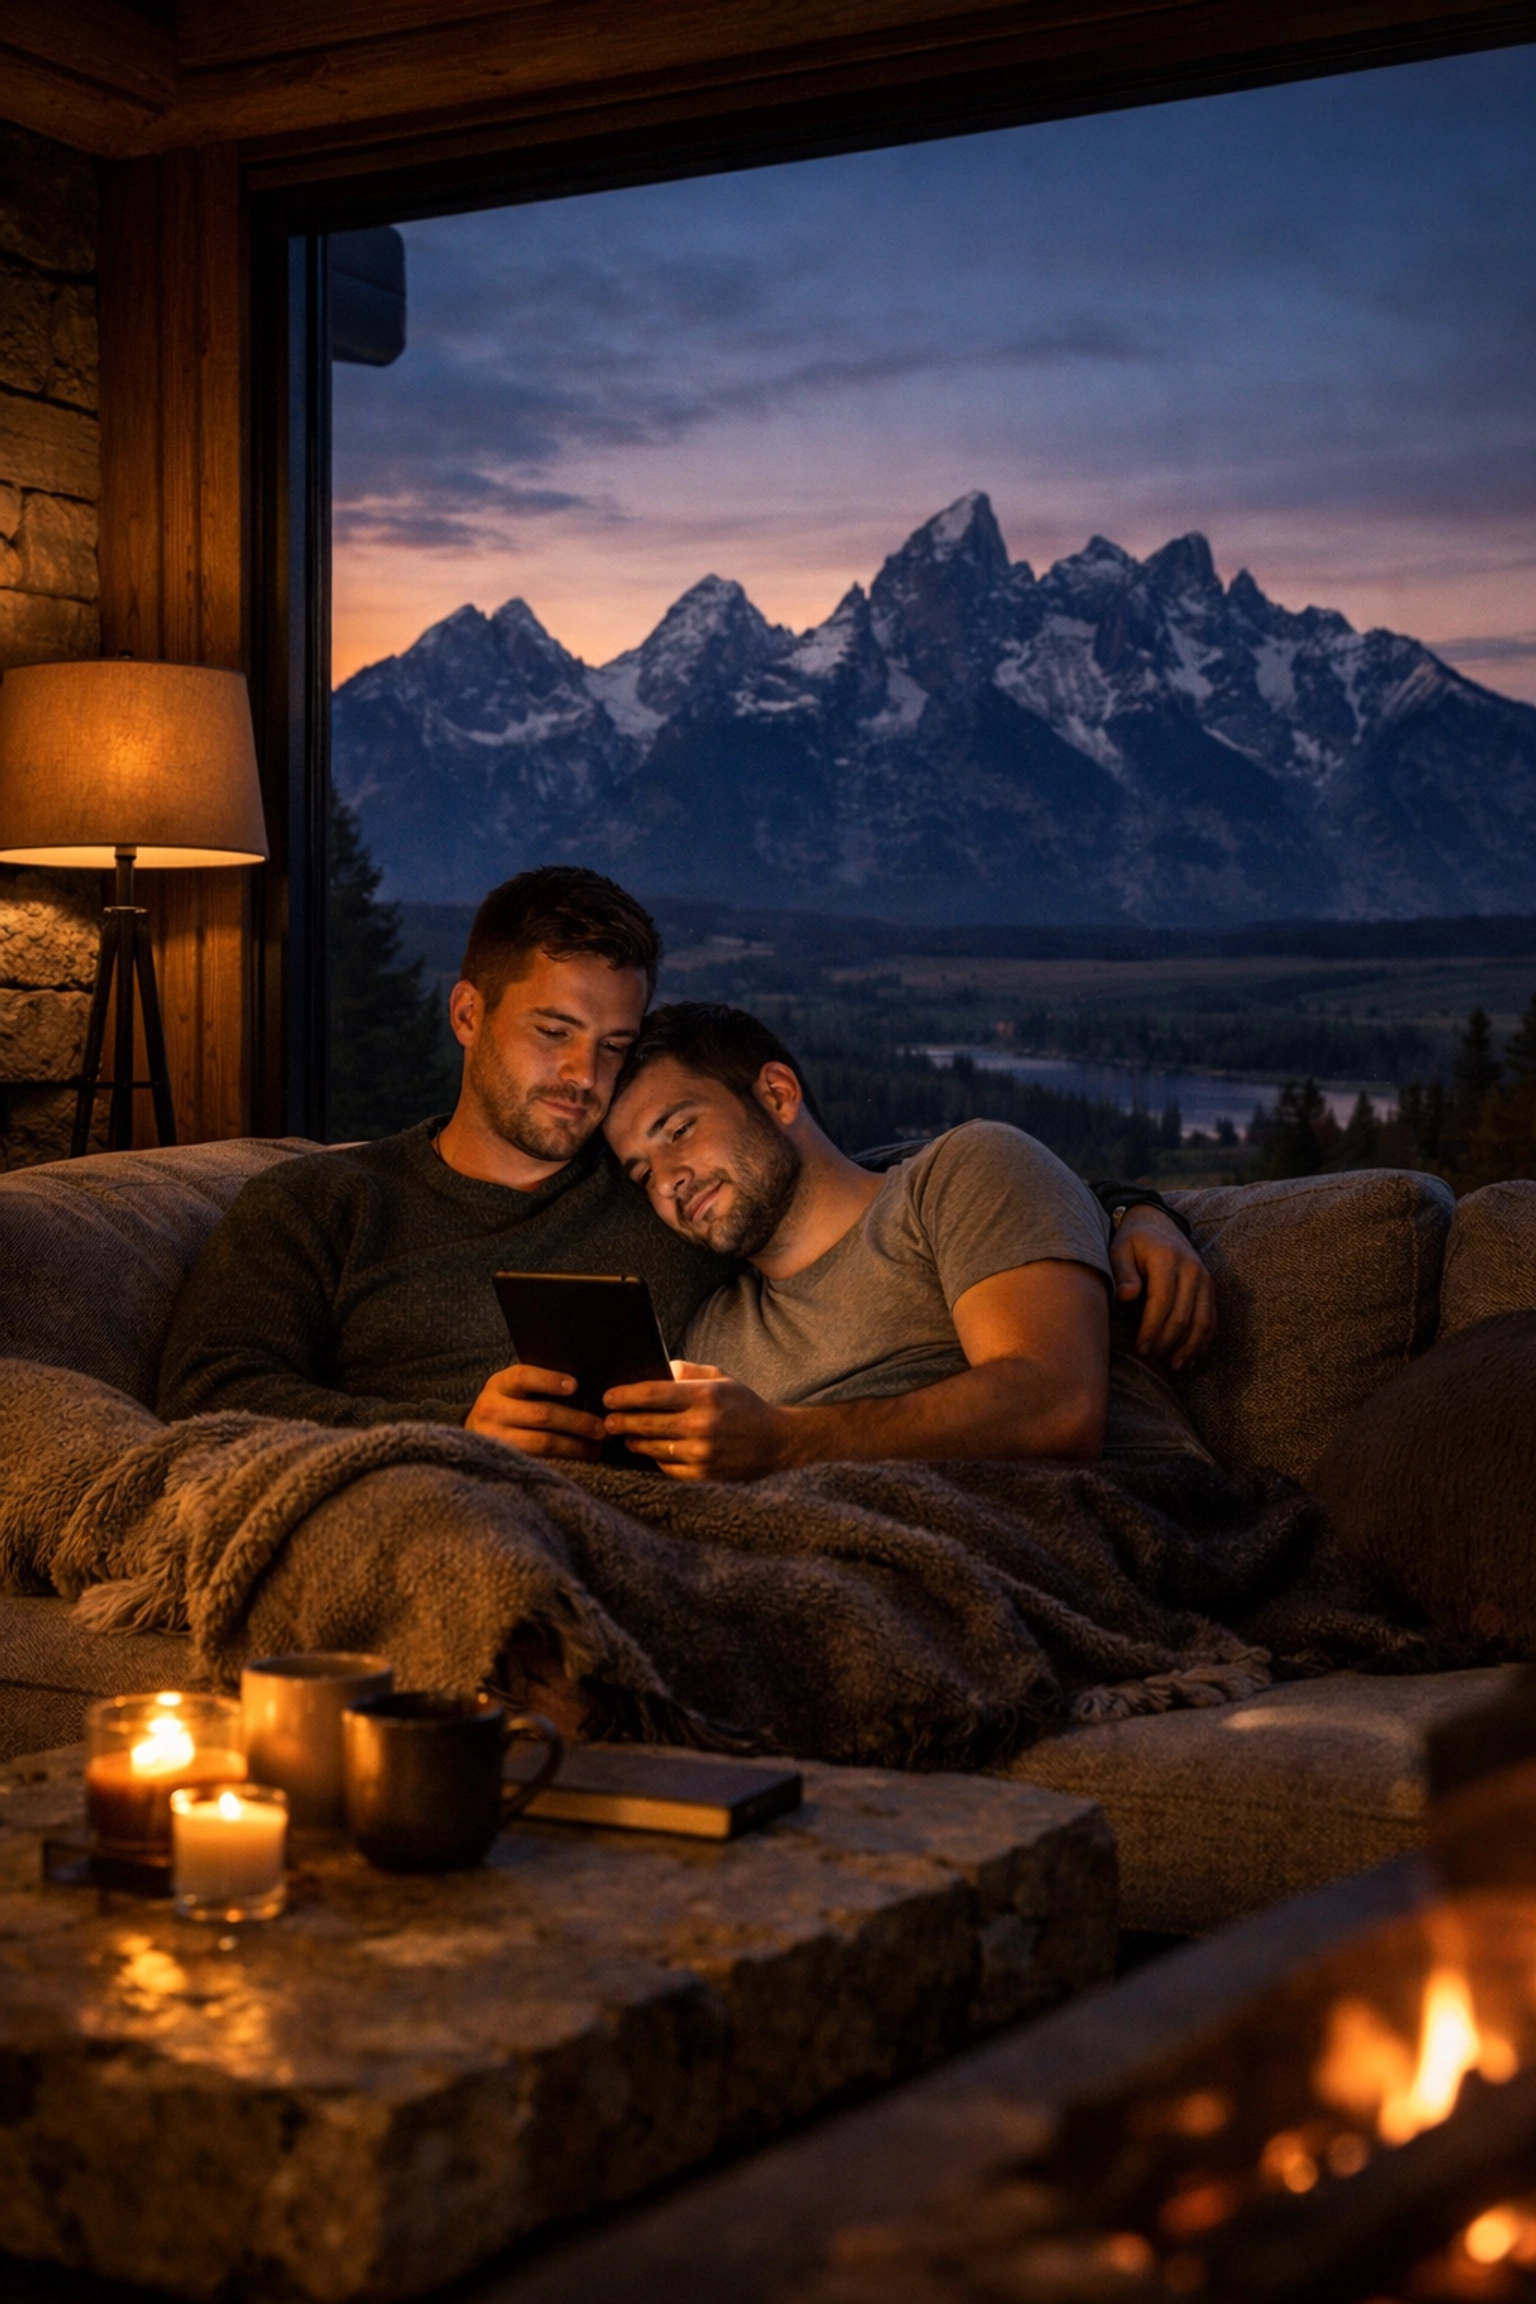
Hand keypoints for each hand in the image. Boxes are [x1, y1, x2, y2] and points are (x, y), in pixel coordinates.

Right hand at [465, 1363, 605, 1459]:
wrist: (475, 1434)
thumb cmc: (507, 1406)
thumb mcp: (513, 1390)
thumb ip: (538, 1385)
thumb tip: (586, 1387)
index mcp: (498, 1385)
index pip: (523, 1377)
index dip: (549, 1380)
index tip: (575, 1385)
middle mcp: (491, 1410)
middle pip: (541, 1414)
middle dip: (577, 1421)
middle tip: (603, 1427)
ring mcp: (494, 1439)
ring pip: (542, 1443)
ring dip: (575, 1445)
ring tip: (598, 1446)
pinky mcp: (500, 1462)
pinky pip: (538, 1462)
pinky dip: (565, 1460)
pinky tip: (582, 1457)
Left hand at [602, 1365, 791, 1480]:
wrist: (776, 1442)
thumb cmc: (743, 1405)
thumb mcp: (720, 1378)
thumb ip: (686, 1371)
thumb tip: (655, 1370)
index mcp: (704, 1395)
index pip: (652, 1394)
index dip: (624, 1396)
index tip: (608, 1397)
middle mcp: (701, 1425)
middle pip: (646, 1424)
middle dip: (620, 1422)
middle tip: (607, 1420)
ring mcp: (701, 1453)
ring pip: (652, 1448)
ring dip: (634, 1442)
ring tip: (626, 1436)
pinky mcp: (703, 1475)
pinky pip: (666, 1468)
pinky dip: (655, 1459)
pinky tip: (651, 1451)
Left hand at [1111, 1206, 1216, 1369]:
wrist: (1157, 1223)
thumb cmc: (1132, 1241)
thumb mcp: (1119, 1249)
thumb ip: (1122, 1272)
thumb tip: (1126, 1296)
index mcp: (1166, 1259)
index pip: (1162, 1301)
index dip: (1152, 1329)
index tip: (1140, 1348)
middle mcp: (1191, 1269)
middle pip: (1183, 1314)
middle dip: (1167, 1342)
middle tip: (1151, 1359)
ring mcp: (1204, 1278)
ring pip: (1203, 1320)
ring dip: (1189, 1347)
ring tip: (1174, 1366)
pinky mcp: (1210, 1288)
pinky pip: (1211, 1318)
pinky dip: (1203, 1340)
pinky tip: (1192, 1358)